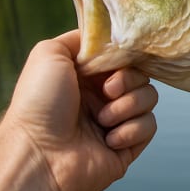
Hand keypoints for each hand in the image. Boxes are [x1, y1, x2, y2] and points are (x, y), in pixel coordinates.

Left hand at [4, 29, 158, 190]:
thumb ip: (79, 38)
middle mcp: (102, 98)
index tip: (111, 65)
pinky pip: (149, 126)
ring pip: (149, 99)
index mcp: (86, 78)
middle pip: (140, 76)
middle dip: (128, 82)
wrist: (39, 154)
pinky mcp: (128, 146)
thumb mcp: (48, 54)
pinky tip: (108, 139)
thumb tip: (104, 36)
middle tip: (107, 92)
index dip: (123, 58)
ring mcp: (116, 122)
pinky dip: (131, 131)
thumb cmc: (39, 104)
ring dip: (128, 107)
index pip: (123, 58)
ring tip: (102, 120)